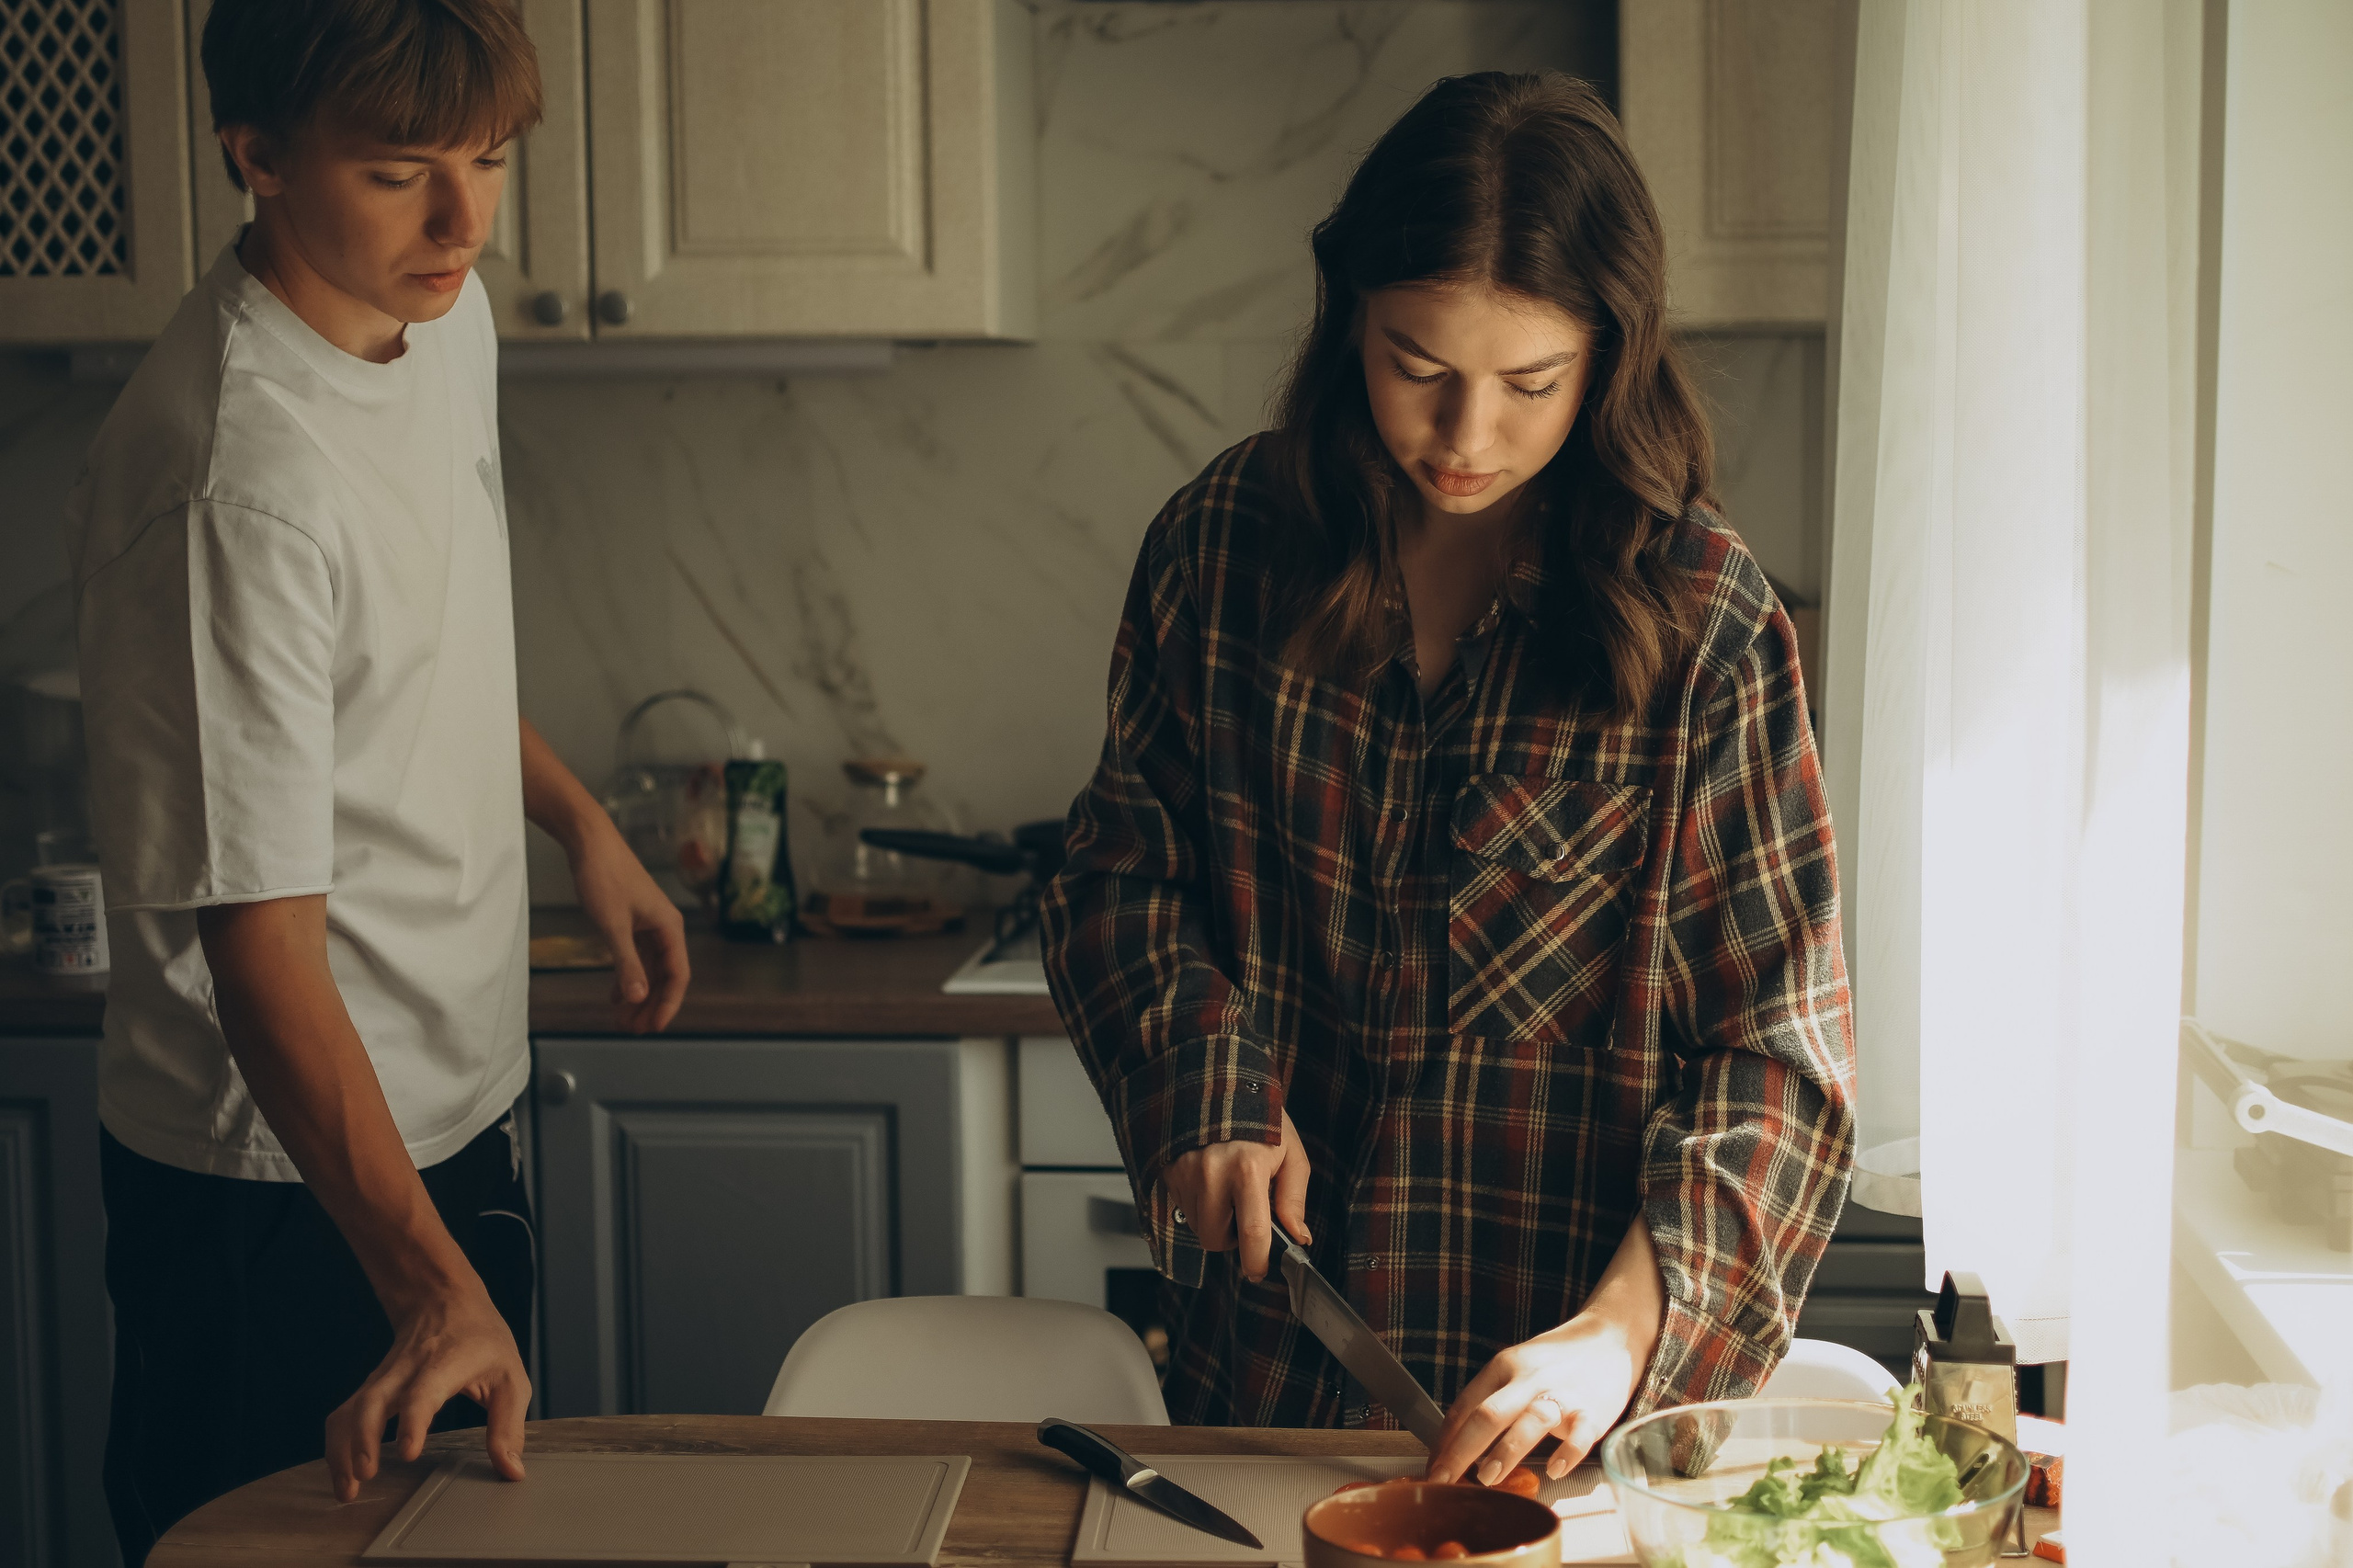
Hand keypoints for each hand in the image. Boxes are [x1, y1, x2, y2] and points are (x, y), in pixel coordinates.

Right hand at [325, 1274, 528, 1501]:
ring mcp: (383, 1378)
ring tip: (347, 1489)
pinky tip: (344, 1473)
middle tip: (365, 1476)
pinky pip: (344, 1416)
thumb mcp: (511, 1376)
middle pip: (372, 1401)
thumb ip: (509, 1426)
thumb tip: (511, 1471)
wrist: (443, 1299)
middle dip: (362, 1440)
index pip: (422, 1393)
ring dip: (342, 1450)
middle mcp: (406, 1370)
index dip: (413, 1421)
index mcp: (445, 1364)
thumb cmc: (481, 1340)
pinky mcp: (370, 1388)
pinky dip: (337, 1444)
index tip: (408, 1453)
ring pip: (350, 1410)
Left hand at [567, 823, 688, 1031]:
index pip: (678, 975)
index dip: (667, 1004)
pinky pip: (636, 958)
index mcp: (670, 927)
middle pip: (665, 976)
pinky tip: (615, 995)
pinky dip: (627, 977)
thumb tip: (637, 998)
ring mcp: (649, 925)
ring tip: (622, 1019)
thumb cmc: (604, 876)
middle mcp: (664, 928)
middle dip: (651, 1005)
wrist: (590, 842)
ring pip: (649, 969)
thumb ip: (626, 963)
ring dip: (638, 994)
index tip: (654, 1027)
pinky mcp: (633, 922)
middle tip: (633, 1030)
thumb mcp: (613, 925)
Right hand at [1160, 1109, 1309, 1281]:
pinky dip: (1197, 1204)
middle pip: (1216, 1238)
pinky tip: (1208, 1179)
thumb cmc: (1259, 1115)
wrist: (1217, 1081)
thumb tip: (1298, 1236)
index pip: (1252, 1232)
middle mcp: (1211, 1172)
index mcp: (1247, 1168)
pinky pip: (1182, 1207)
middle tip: (1243, 1213)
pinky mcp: (1168, 1171)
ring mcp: (1185, 1172)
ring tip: (1226, 1188)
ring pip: (1197, 1226)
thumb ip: (1293, 1197)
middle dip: (1231, 1237)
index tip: (1258, 1271)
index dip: (1256, 1260)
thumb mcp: (1289, 1151)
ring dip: (1214, 1219)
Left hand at [1424, 1313, 1641, 1485]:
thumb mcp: (1516, 1368)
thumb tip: (1457, 1443)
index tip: (1433, 1470)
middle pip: (1487, 1414)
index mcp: (1503, 1367)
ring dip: (1505, 1451)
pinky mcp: (1593, 1410)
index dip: (1444, 1441)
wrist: (1611, 1337)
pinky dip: (1566, 1453)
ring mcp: (1561, 1394)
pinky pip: (1579, 1434)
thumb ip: (1492, 1399)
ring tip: (1487, 1478)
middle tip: (1444, 1481)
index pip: (1464, 1406)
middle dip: (1461, 1451)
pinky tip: (1554, 1470)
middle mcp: (1528, 1379)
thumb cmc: (1557, 1360)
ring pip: (1528, 1422)